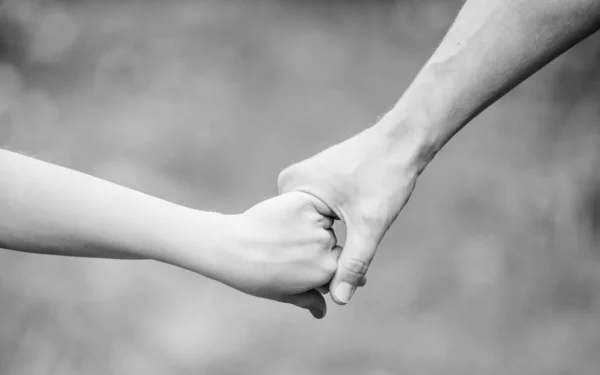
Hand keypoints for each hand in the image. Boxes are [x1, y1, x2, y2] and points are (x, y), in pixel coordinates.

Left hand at [217, 192, 340, 318]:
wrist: (231, 247)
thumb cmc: (255, 275)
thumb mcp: (284, 294)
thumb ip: (309, 300)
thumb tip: (322, 312)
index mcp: (326, 270)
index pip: (340, 264)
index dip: (323, 264)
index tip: (303, 263)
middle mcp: (326, 246)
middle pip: (331, 243)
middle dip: (317, 245)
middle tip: (286, 249)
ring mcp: (315, 224)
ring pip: (322, 223)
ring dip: (310, 226)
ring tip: (281, 234)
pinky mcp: (303, 204)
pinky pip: (312, 205)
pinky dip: (302, 210)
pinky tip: (281, 218)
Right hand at [278, 124, 421, 304]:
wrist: (401, 140)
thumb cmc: (385, 176)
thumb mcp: (369, 224)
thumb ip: (353, 263)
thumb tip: (339, 300)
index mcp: (291, 188)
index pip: (293, 240)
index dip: (312, 262)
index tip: (325, 277)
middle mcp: (290, 181)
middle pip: (301, 232)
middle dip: (319, 251)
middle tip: (344, 257)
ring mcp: (302, 177)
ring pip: (311, 223)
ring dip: (326, 239)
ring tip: (346, 245)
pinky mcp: (316, 177)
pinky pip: (317, 211)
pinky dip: (330, 225)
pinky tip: (347, 229)